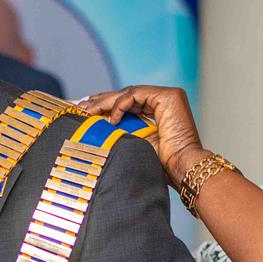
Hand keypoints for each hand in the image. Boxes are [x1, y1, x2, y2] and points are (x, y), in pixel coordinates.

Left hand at [81, 86, 203, 185]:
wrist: (180, 168)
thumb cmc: (162, 163)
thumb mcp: (136, 140)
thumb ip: (122, 128)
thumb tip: (99, 124)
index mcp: (159, 110)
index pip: (128, 101)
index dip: (107, 104)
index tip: (88, 110)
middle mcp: (164, 100)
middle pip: (127, 95)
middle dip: (102, 101)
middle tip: (82, 107)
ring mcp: (168, 96)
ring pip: (129, 93)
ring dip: (106, 102)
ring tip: (89, 112)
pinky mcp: (169, 96)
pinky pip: (135, 94)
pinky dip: (120, 105)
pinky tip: (111, 120)